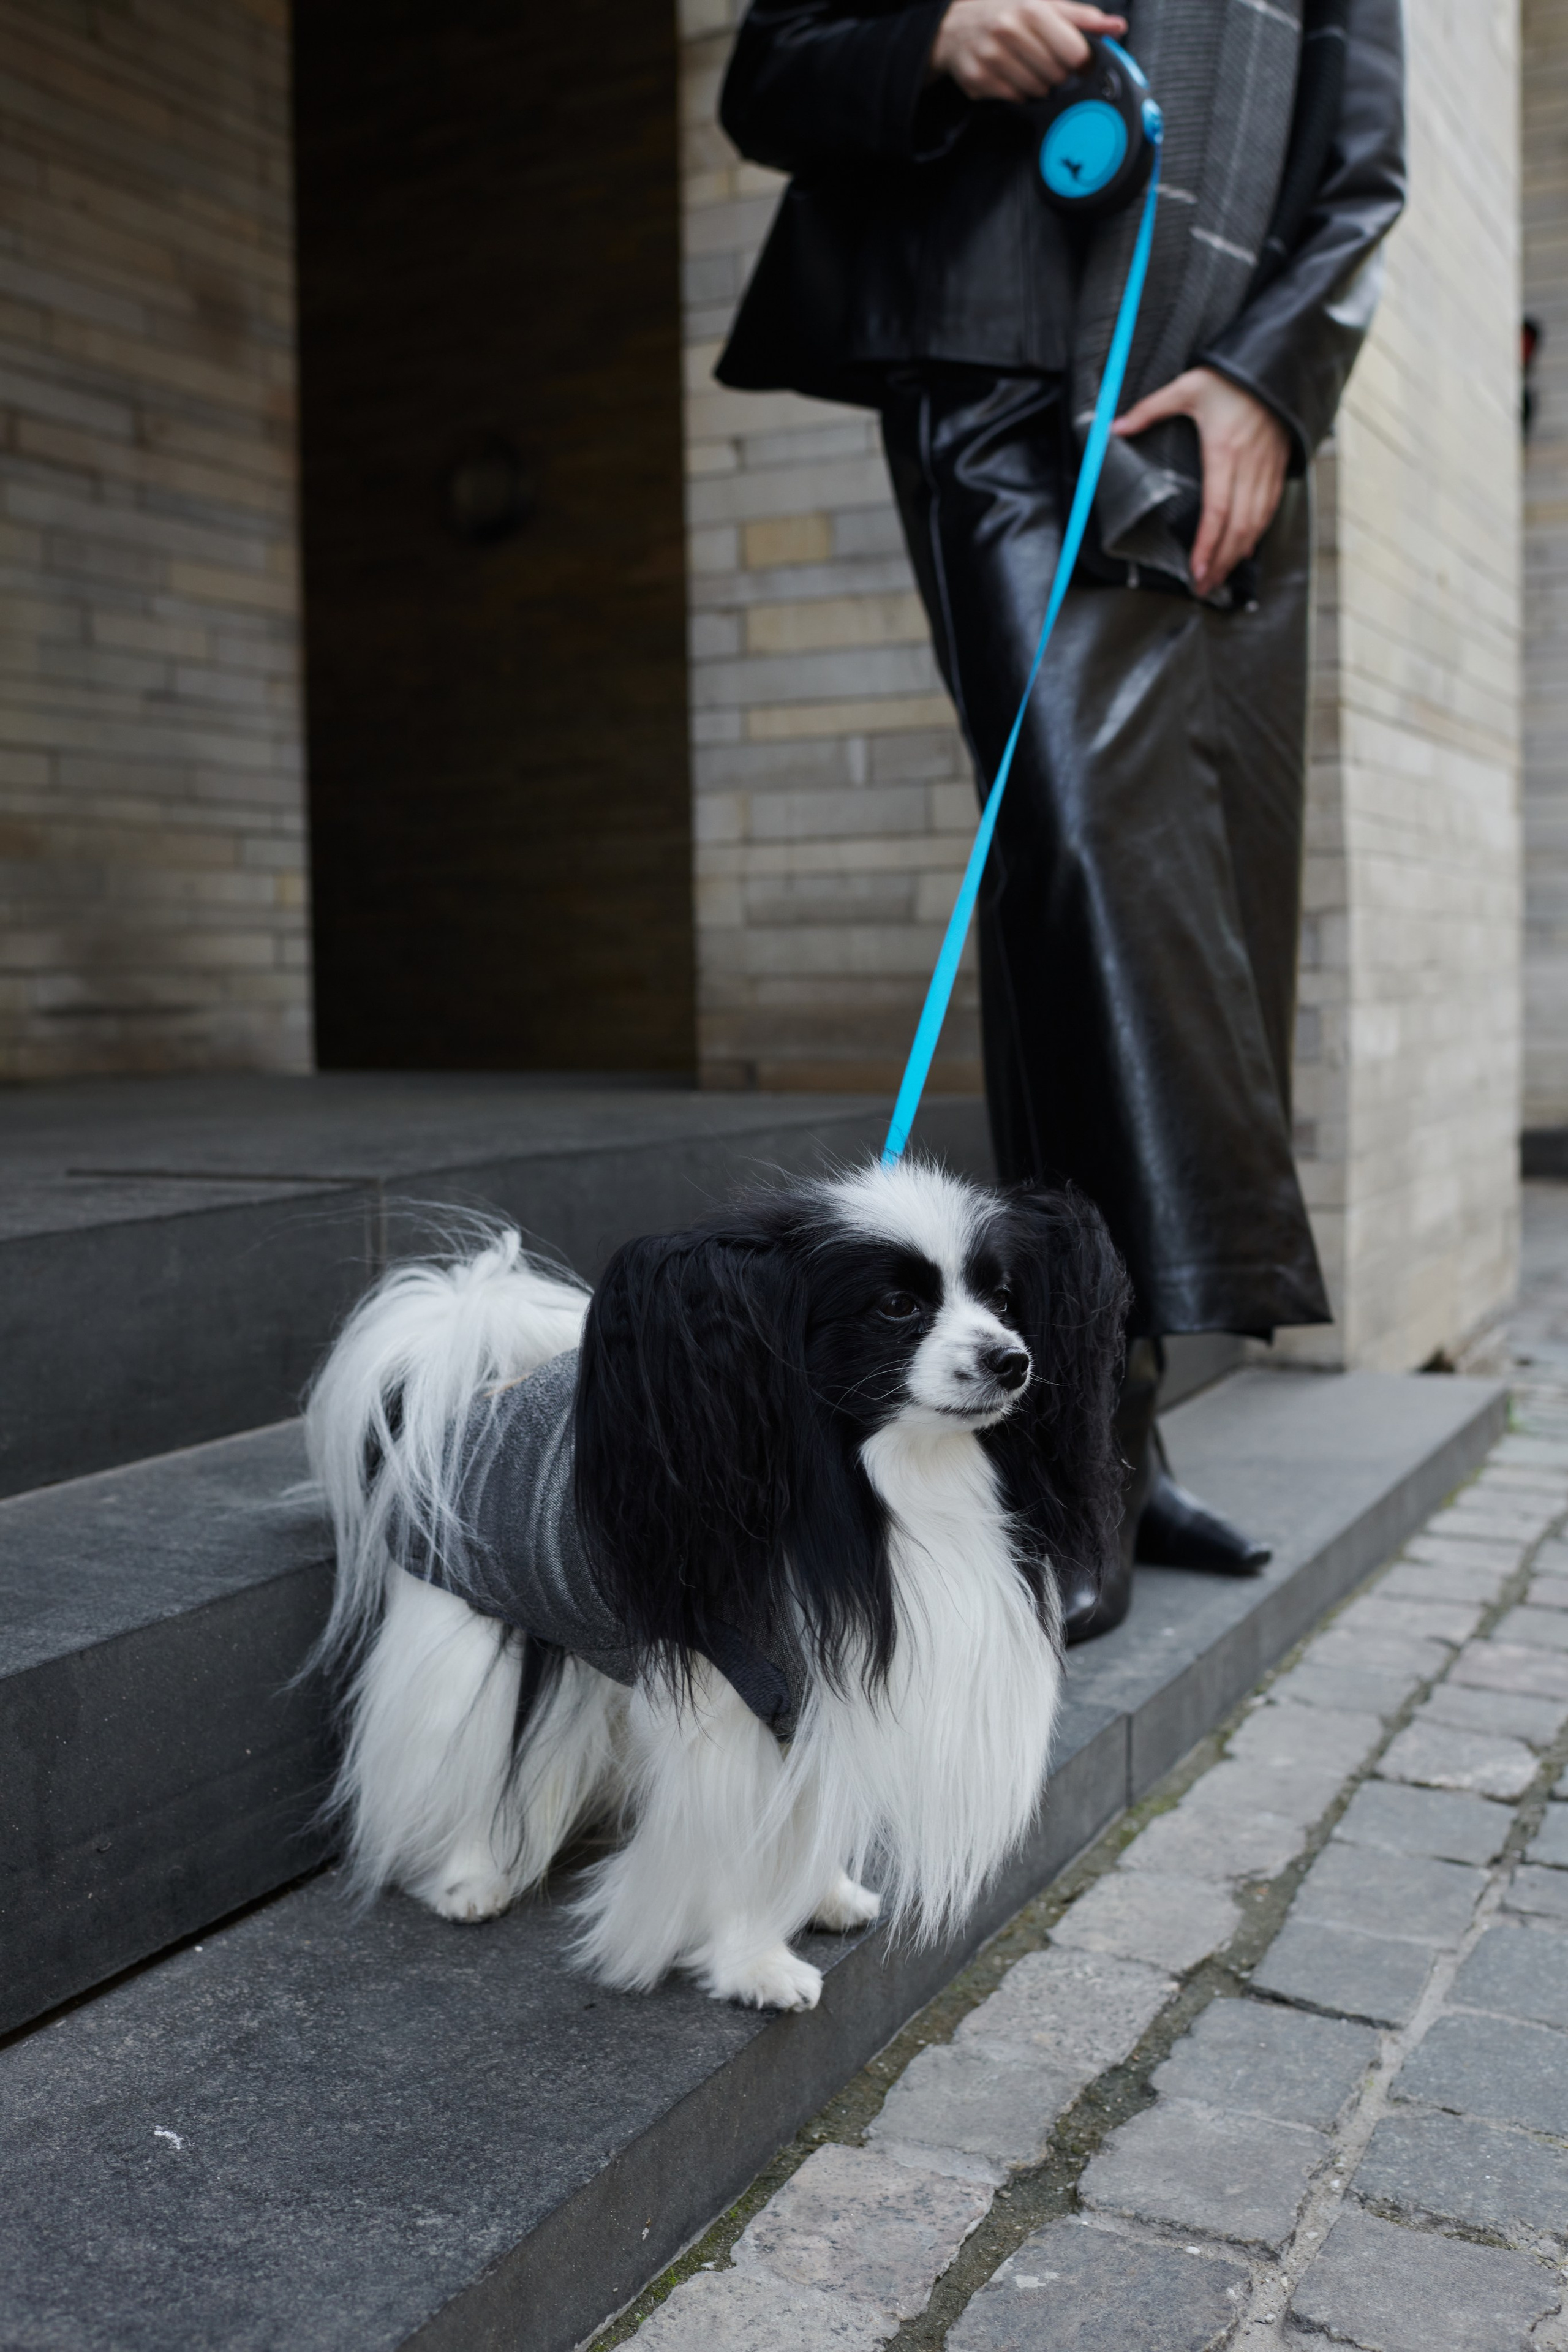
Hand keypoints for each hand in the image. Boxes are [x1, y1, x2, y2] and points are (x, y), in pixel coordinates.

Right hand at [930, 0, 1126, 101]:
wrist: (955, 25)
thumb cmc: (1007, 13)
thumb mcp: (1045, 6)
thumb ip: (1083, 18)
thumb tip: (1118, 27)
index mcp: (1031, 10)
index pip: (1074, 52)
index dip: (1080, 61)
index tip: (1075, 59)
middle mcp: (1008, 31)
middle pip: (1057, 75)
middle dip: (1057, 72)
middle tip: (1044, 60)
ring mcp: (990, 57)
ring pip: (1037, 91)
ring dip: (1038, 84)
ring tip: (1025, 65)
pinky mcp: (977, 80)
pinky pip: (1015, 99)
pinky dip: (1018, 91)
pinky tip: (1009, 74)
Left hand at [1112, 367, 1290, 595]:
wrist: (1276, 362)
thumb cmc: (1229, 377)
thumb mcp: (1187, 387)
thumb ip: (1149, 410)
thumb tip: (1113, 428)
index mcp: (1224, 452)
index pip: (1217, 510)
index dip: (1208, 544)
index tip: (1197, 570)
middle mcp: (1249, 466)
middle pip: (1238, 526)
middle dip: (1221, 561)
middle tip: (1204, 587)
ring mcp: (1266, 469)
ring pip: (1256, 522)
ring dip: (1238, 554)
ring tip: (1220, 577)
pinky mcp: (1277, 467)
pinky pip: (1270, 509)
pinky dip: (1257, 534)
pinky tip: (1244, 550)